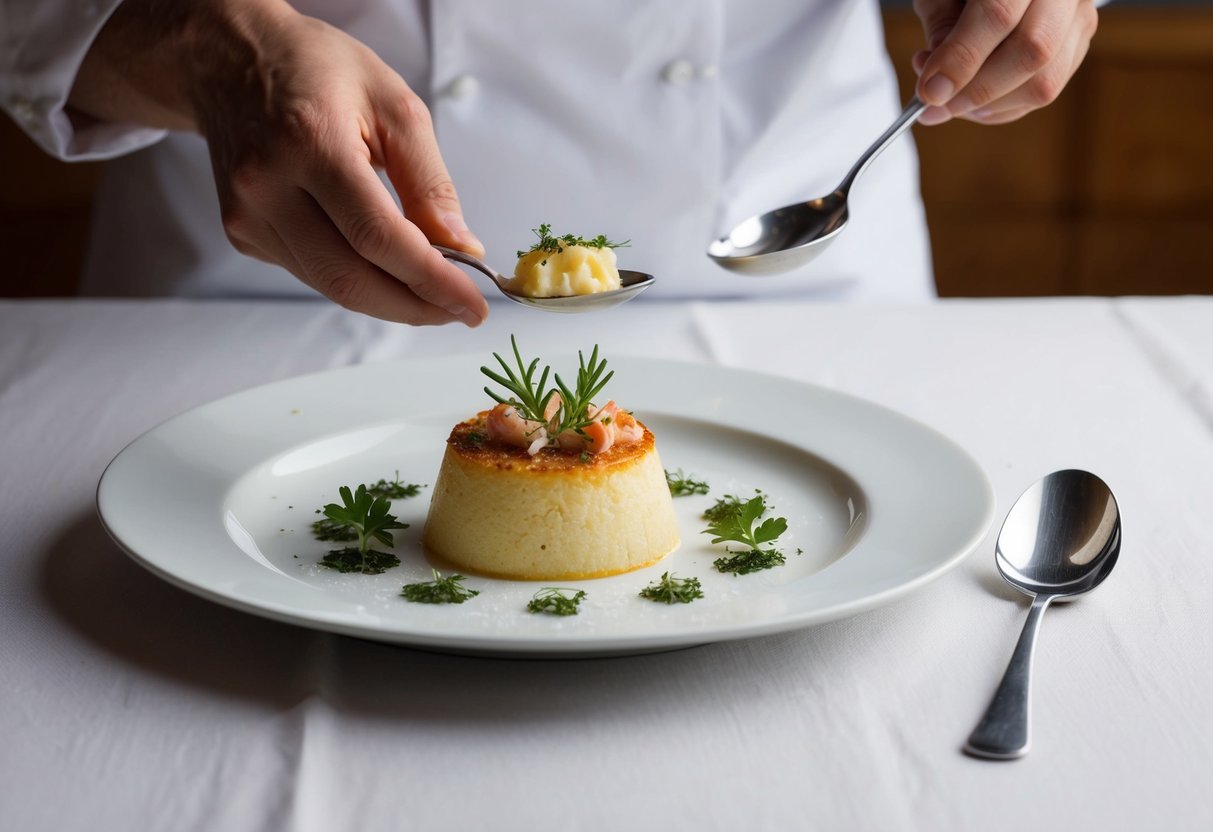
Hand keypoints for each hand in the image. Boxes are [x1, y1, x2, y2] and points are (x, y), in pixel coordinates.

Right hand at [70, 0, 487, 325]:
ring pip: (329, 285)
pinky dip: (355, 278)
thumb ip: (430, 182)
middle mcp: (268, 185)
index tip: (472, 305)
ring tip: (430, 290)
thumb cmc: (319, 71)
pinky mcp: (243, 232)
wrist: (230, 60)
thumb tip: (461, 250)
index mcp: (310, 142)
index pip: (378, 237)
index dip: (432, 280)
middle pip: (350, 278)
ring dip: (389, 299)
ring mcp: (248, 214)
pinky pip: (311, 273)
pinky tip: (380, 263)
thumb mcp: (395, 106)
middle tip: (457, 310)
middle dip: (414, 306)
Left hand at [911, 0, 1098, 124]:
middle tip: (935, 104)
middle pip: (1033, 51)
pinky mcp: (1079, 42)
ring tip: (950, 99)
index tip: (929, 91)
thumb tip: (941, 84)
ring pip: (1045, 82)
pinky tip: (973, 97)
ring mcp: (1078, 15)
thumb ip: (941, 26)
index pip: (999, 14)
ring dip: (989, 106)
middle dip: (977, 90)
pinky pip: (1045, 91)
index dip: (962, 60)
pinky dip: (1003, 106)